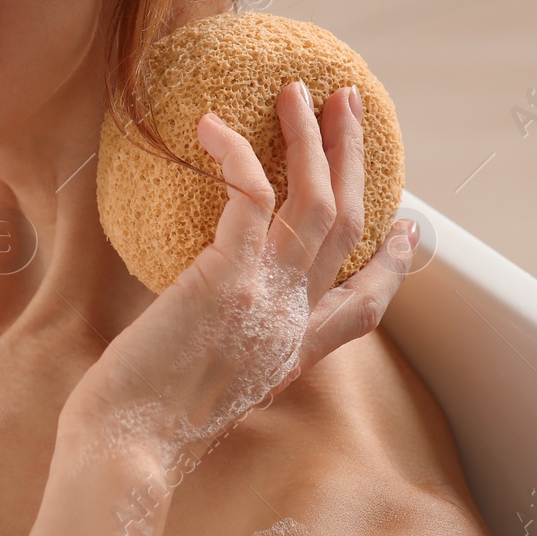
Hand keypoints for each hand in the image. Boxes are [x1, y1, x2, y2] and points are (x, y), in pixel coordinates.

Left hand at [65, 79, 415, 458]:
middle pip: (349, 229)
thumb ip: (218, 346)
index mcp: (293, 353)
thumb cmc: (141, 421)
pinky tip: (212, 124)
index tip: (407, 230)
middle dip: (354, 162)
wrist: (129, 445)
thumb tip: (191, 313)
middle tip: (349, 108)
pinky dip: (238, 151)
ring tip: (300, 90)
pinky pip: (250, 193)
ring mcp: (267, 297)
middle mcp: (294, 324)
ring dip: (312, 137)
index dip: (393, 265)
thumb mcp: (202, 384)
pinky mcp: (229, 276)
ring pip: (317, 200)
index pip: (363, 308)